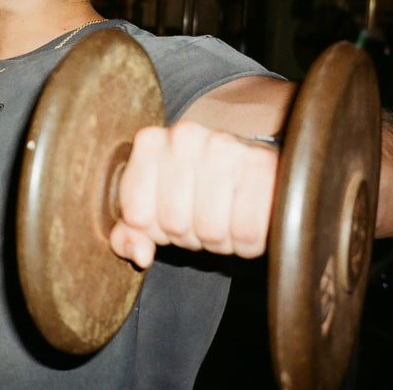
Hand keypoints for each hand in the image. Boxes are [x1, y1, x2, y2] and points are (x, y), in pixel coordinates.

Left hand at [107, 120, 277, 268]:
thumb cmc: (193, 185)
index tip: (169, 216)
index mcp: (149, 142)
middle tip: (202, 220)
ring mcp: (224, 146)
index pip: (137, 215)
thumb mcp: (152, 204)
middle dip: (189, 235)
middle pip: (174, 223)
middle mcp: (184, 137)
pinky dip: (247, 241)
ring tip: (224, 218)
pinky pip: (247, 230)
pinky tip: (246, 219)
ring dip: (219, 240)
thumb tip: (139, 255)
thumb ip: (131, 232)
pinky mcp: (261, 164)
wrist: (244, 159)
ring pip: (210, 230)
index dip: (155, 230)